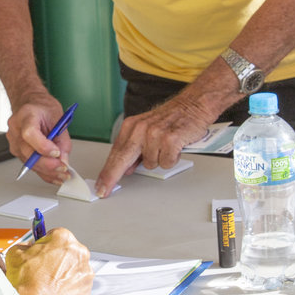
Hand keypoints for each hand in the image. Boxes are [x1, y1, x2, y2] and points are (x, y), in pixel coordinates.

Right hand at [5, 227, 91, 294]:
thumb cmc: (29, 285)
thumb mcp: (14, 255)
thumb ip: (23, 246)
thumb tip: (24, 249)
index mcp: (63, 238)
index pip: (53, 235)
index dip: (42, 245)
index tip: (38, 252)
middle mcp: (79, 252)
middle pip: (65, 250)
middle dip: (54, 258)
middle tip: (39, 269)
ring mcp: (85, 271)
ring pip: (72, 267)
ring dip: (61, 272)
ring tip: (45, 282)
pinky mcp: (87, 288)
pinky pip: (76, 282)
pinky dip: (67, 285)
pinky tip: (53, 291)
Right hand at [7, 97, 72, 184]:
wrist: (31, 105)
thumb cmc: (42, 109)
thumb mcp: (59, 119)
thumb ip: (62, 141)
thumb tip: (63, 160)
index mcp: (26, 116)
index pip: (29, 134)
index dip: (43, 146)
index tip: (57, 153)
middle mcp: (16, 129)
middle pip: (28, 152)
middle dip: (48, 164)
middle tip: (63, 168)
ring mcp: (14, 142)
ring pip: (29, 162)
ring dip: (47, 171)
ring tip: (62, 174)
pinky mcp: (17, 151)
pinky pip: (30, 165)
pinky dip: (43, 172)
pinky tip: (54, 175)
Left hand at [95, 92, 212, 196]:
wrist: (194, 104)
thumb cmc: (172, 118)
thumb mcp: (147, 129)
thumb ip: (136, 149)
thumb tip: (127, 168)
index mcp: (131, 126)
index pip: (115, 153)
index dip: (107, 172)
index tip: (100, 185)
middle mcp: (140, 129)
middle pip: (122, 159)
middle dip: (112, 177)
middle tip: (104, 190)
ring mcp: (154, 134)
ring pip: (151, 164)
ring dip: (160, 160)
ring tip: (168, 147)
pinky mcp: (170, 139)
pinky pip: (166, 162)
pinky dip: (172, 158)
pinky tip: (176, 147)